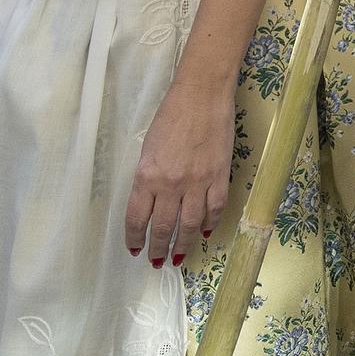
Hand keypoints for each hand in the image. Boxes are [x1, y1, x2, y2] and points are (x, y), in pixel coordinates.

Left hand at [124, 75, 233, 262]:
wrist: (202, 94)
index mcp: (147, 175)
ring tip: (179, 257)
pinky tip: (203, 232)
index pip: (137, 218)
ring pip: (189, 224)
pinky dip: (209, 223)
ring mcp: (198, 182)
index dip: (135, 237)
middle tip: (157, 261)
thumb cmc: (171, 115)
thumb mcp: (148, 147)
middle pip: (163, 227)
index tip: (135, 249)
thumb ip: (148, 177)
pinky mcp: (220, 176)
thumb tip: (153, 201)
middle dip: (159, 248)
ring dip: (183, 244)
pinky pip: (214, 209)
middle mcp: (170, 184)